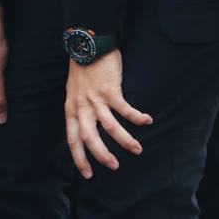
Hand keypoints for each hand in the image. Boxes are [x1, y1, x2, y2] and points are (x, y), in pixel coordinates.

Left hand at [64, 51, 152, 178]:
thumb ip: (79, 110)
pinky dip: (137, 118)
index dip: (79, 157)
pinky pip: (125, 110)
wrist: (88, 45)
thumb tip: (86, 128)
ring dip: (125, 140)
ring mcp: (95, 99)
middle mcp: (81, 106)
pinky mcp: (110, 90)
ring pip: (110, 127)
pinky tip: (147, 121)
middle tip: (114, 166)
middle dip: (102, 155)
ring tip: (137, 150)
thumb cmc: (82, 70)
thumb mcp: (73, 92)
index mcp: (71, 108)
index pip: (72, 138)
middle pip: (89, 138)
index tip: (87, 173)